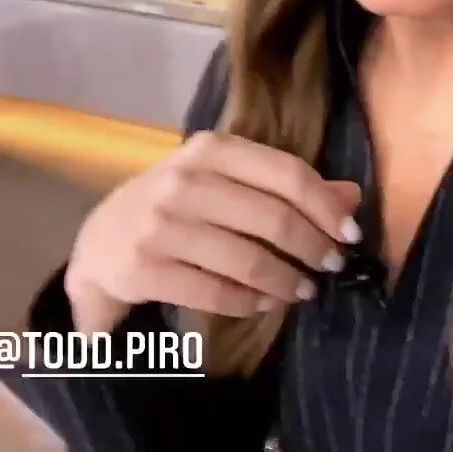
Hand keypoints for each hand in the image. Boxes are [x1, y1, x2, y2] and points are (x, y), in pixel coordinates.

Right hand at [65, 131, 361, 332]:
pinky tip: (266, 302)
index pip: (285, 173)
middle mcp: (184, 180)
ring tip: (304, 290)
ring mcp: (160, 225)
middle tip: (332, 266)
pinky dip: (251, 302)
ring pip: (247, 259)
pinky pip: (216, 292)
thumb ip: (285, 185)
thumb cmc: (178, 205)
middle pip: (272, 218)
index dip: (325, 206)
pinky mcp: (145, 269)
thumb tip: (351, 197)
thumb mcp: (226, 181)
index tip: (351, 233)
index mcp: (210, 149)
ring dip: (286, 281)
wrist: (101, 241)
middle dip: (313, 247)